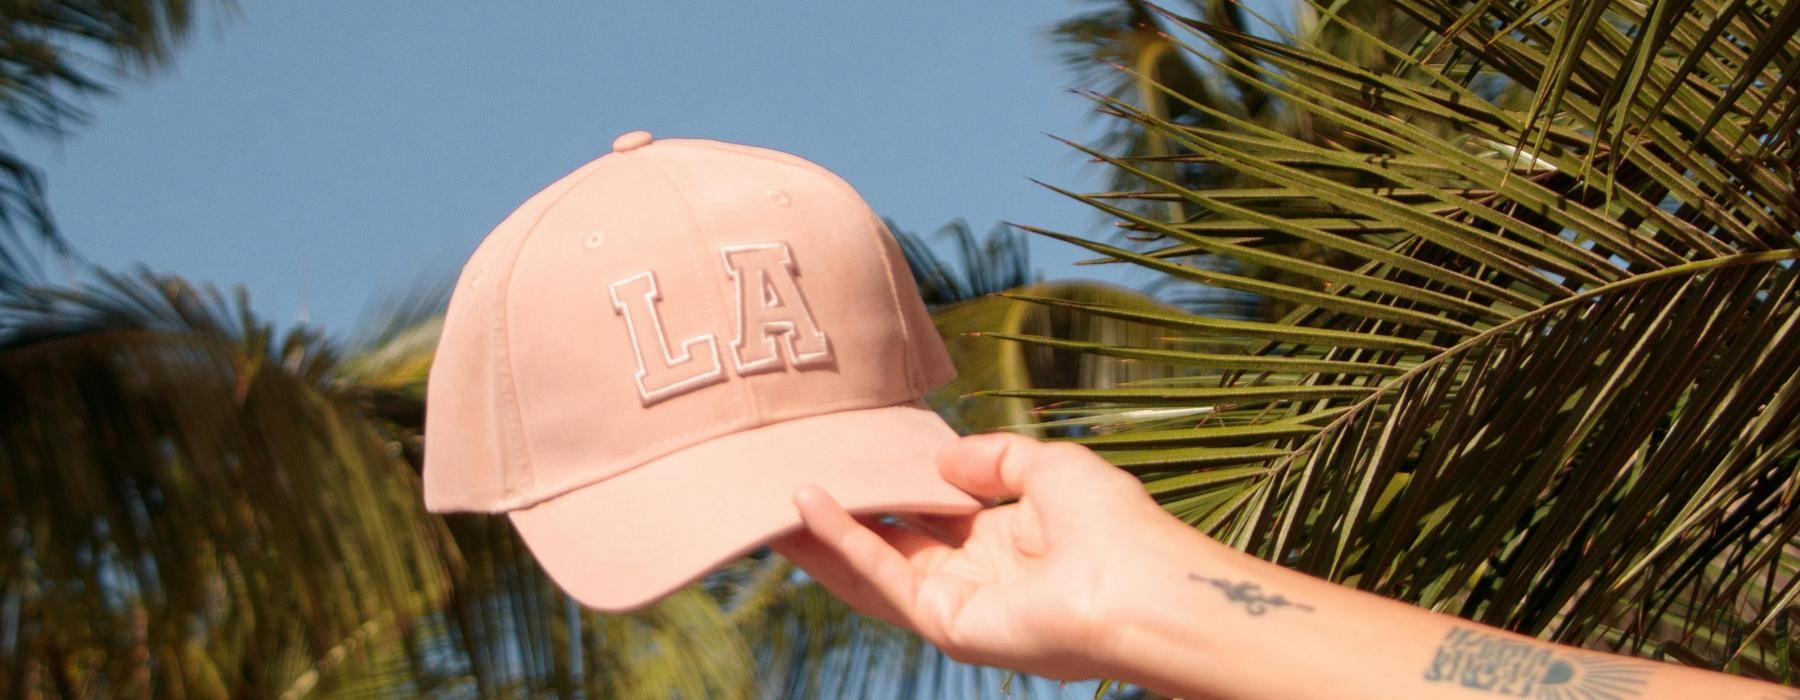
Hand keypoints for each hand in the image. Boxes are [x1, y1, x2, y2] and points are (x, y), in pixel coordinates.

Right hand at [770, 432, 1215, 680]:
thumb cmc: (1114, 526)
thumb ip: (994, 457)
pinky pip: (882, 576)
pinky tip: (805, 507)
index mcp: (1003, 539)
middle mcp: (973, 573)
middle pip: (889, 542)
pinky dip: (841, 542)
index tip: (846, 452)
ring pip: (871, 566)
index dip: (887, 484)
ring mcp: (955, 602)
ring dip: (821, 535)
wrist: (1142, 587)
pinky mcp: (944, 623)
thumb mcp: (1049, 466)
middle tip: (785, 476)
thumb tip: (940, 455)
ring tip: (768, 499)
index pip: (928, 511)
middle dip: (839, 514)